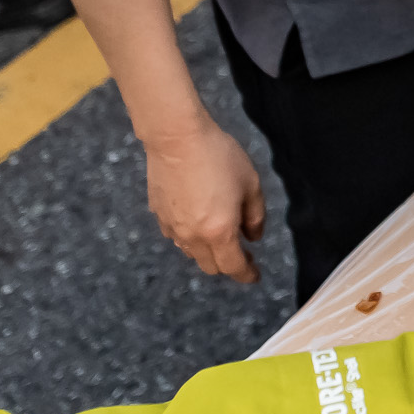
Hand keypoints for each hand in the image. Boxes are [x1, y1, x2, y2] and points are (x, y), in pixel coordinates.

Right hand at [141, 115, 265, 281]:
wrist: (177, 137)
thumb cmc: (218, 156)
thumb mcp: (250, 184)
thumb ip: (255, 216)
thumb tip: (253, 237)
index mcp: (219, 232)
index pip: (233, 267)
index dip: (247, 274)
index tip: (255, 275)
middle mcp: (192, 237)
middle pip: (211, 266)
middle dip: (228, 265)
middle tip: (242, 253)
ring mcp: (172, 228)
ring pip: (192, 253)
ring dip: (208, 251)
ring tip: (220, 233)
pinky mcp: (158, 215)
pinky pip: (177, 237)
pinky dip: (190, 237)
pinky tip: (198, 219)